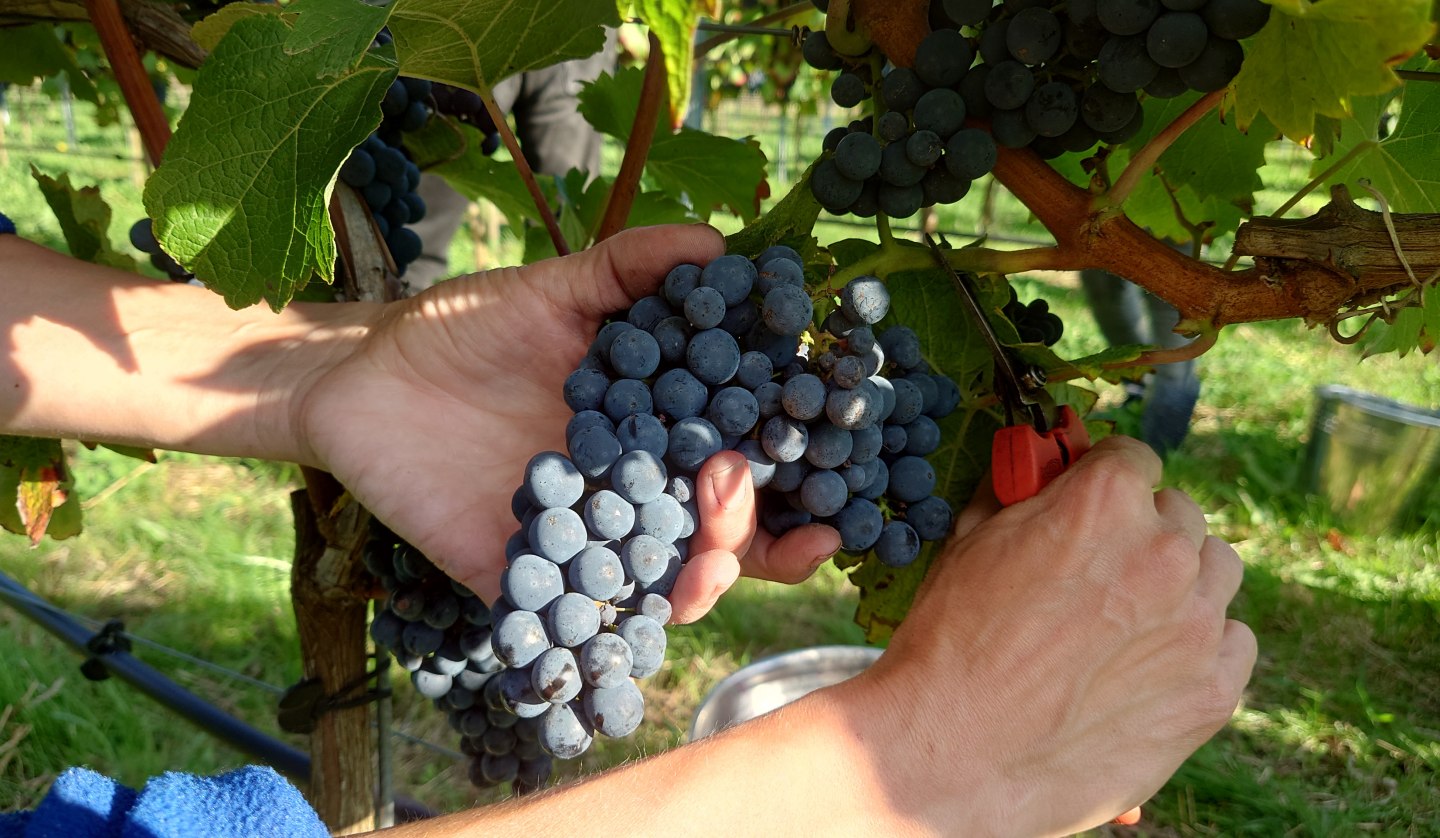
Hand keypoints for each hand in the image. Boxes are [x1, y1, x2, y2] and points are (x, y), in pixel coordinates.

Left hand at [295, 225, 838, 613]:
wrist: (361, 373)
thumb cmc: (462, 327)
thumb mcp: (552, 289)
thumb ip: (630, 270)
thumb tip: (723, 244)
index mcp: (657, 434)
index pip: (743, 470)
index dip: (797, 487)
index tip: (835, 488)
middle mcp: (633, 495)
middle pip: (717, 541)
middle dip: (747, 534)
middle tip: (728, 490)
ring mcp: (582, 543)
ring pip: (662, 589)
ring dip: (698, 584)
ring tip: (700, 560)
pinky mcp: (522, 581)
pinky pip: (573, 625)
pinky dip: (604, 635)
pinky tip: (627, 619)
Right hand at [850, 436, 1255, 834]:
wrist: (954, 748)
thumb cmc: (952, 642)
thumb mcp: (973, 540)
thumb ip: (1021, 492)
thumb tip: (1038, 467)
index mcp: (1105, 501)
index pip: (1132, 457)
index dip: (1102, 478)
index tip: (1089, 502)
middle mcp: (1165, 551)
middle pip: (1178, 514)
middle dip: (1141, 532)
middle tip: (1097, 571)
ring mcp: (1196, 623)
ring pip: (1216, 571)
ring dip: (1181, 583)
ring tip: (1128, 620)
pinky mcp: (1212, 689)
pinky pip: (1233, 642)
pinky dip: (1201, 645)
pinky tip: (1151, 663)